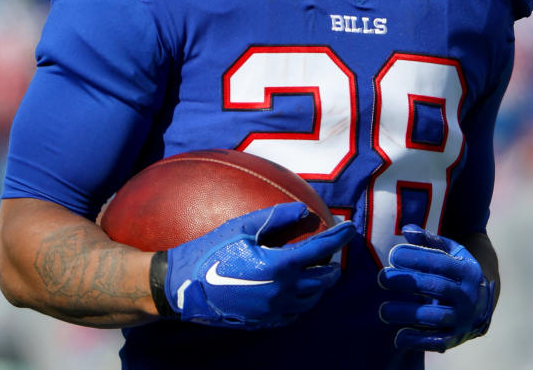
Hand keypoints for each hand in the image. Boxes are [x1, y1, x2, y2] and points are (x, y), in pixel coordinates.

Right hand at [163, 201, 354, 327]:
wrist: (182, 287)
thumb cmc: (211, 250)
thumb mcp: (242, 226)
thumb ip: (277, 217)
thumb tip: (305, 210)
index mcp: (279, 266)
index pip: (321, 250)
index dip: (339, 237)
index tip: (351, 227)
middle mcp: (281, 292)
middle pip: (323, 280)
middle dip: (332, 264)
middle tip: (332, 251)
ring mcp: (273, 310)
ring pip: (311, 300)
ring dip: (320, 285)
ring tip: (319, 271)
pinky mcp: (263, 322)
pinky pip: (293, 314)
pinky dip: (302, 301)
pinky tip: (297, 291)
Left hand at [377, 225, 495, 351]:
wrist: (482, 304)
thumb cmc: (457, 272)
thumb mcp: (450, 252)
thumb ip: (428, 240)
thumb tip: (406, 229)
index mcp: (468, 270)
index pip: (442, 262)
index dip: (417, 258)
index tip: (393, 255)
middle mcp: (468, 295)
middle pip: (437, 287)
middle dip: (409, 283)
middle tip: (382, 278)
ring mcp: (463, 318)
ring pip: (435, 316)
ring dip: (409, 313)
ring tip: (383, 310)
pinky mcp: (456, 337)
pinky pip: (437, 341)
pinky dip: (418, 340)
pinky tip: (398, 338)